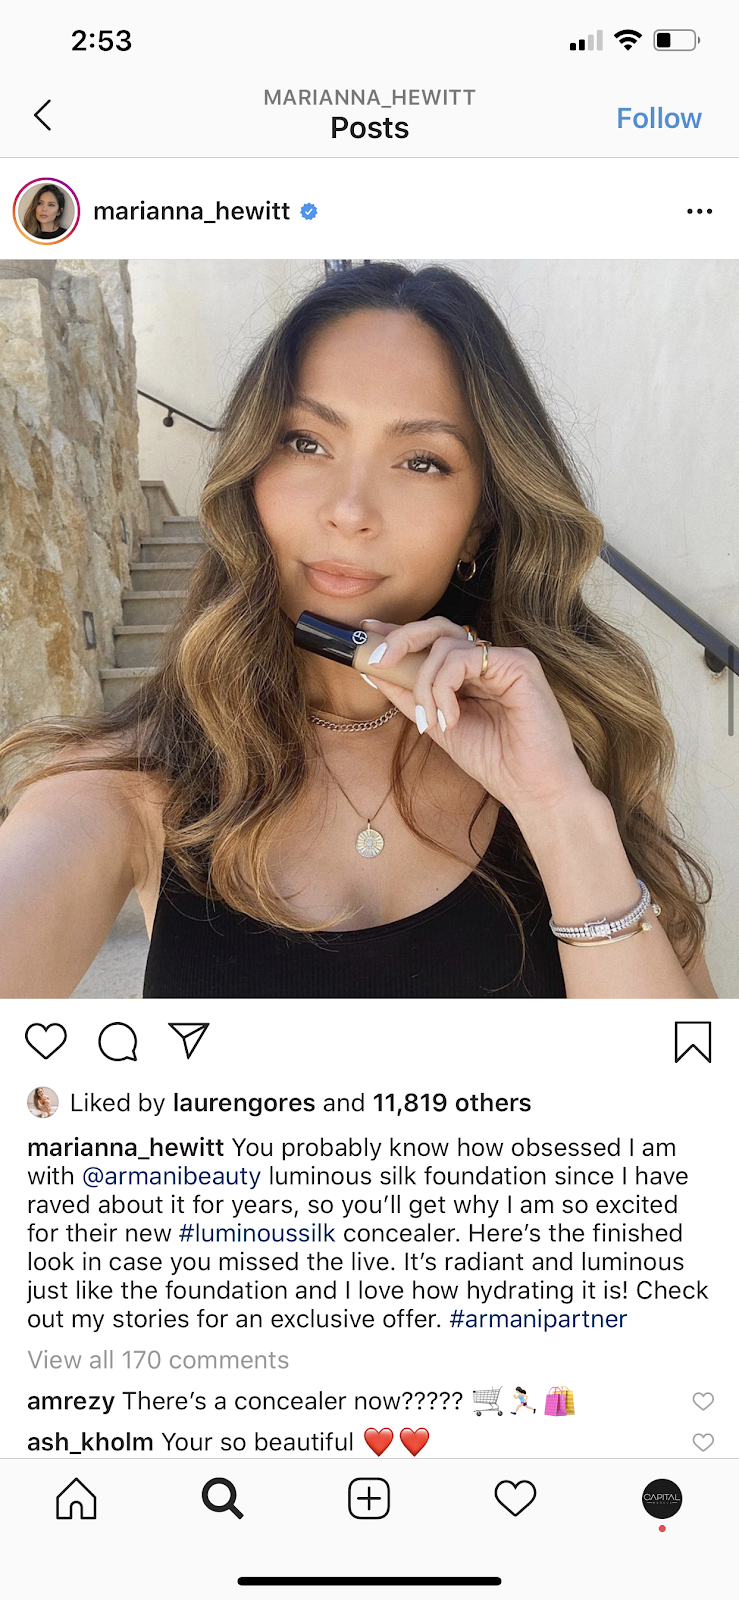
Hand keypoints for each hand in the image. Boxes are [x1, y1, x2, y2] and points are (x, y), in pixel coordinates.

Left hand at [361, 614, 594, 819]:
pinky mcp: (519, 663)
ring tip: (431, 721)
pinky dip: (445, 687)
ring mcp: (505, 658)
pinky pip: (463, 658)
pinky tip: (451, 718)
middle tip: (378, 662)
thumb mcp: (436, 725)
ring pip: (445, 645)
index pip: (431, 640)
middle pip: (436, 628)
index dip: (397, 633)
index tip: (366, 634)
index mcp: (471, 672)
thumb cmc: (494, 762)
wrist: (532, 788)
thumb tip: (371, 670)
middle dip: (400, 640)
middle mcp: (488, 660)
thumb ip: (408, 696)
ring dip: (425, 685)